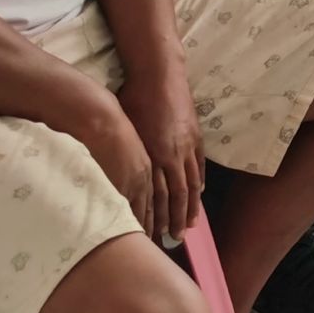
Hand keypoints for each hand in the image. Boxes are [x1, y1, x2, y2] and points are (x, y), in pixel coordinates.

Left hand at [117, 64, 205, 242]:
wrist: (159, 73)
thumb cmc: (133, 98)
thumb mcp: (122, 127)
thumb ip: (124, 155)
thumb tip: (114, 177)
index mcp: (153, 154)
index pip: (157, 194)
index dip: (155, 216)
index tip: (153, 234)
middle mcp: (172, 154)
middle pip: (176, 195)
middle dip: (175, 219)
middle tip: (174, 239)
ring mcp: (187, 145)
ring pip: (191, 183)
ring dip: (191, 206)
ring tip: (190, 224)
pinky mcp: (195, 135)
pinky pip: (198, 165)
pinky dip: (199, 182)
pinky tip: (199, 193)